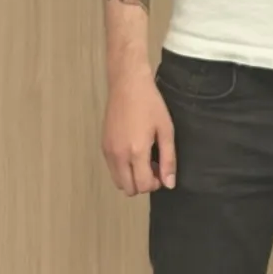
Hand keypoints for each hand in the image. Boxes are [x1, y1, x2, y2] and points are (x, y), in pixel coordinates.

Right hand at [102, 67, 175, 194]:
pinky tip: (133, 151)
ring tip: (143, 160)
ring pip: (118, 181)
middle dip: (142, 184)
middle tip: (153, 167)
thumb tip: (169, 183)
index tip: (162, 171)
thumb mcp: (166, 130)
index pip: (142, 186)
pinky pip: (112, 168)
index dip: (155, 184)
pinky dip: (122, 169)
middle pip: (128, 188)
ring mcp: (108, 151)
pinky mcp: (103, 145)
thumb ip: (168, 159)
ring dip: (131, 178)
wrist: (128, 85)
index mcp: (136, 152)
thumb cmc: (150, 104)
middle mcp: (118, 155)